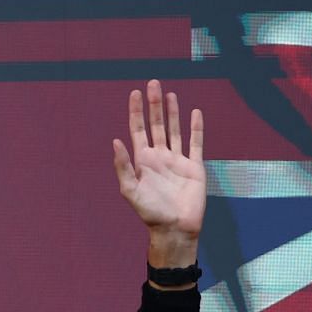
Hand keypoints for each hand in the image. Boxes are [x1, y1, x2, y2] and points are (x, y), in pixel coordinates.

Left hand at [112, 79, 203, 265]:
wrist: (175, 228)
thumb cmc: (150, 212)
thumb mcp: (130, 190)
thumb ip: (123, 166)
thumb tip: (115, 141)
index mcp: (142, 161)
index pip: (138, 130)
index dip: (136, 112)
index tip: (134, 93)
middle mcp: (159, 157)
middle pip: (157, 125)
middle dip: (154, 105)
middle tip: (152, 83)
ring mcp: (177, 160)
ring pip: (175, 130)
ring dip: (172, 112)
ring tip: (169, 93)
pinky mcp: (194, 166)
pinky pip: (195, 143)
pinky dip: (195, 128)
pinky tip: (194, 112)